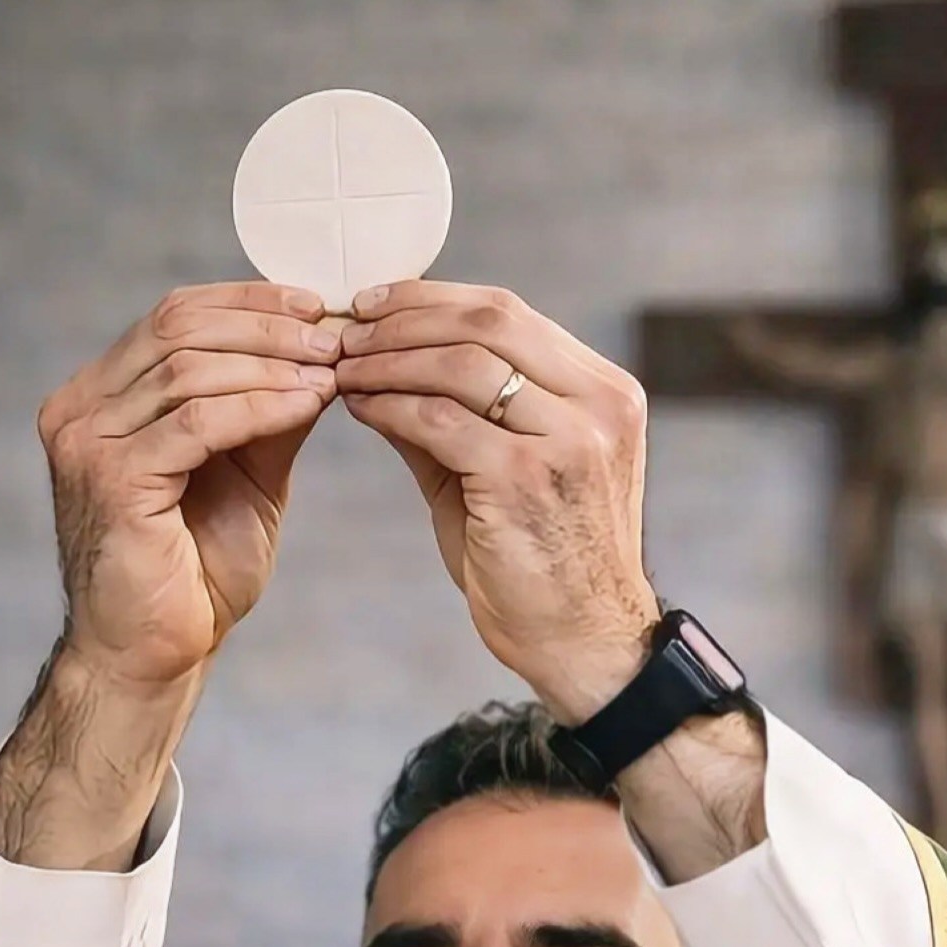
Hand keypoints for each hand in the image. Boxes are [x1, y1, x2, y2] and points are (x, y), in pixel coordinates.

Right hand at [35, 281, 341, 687]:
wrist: (157, 657)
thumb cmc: (194, 575)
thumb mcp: (244, 472)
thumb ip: (266, 410)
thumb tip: (320, 347)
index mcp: (99, 398)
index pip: (173, 316)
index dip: (247, 302)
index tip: (315, 304)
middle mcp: (80, 411)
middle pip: (179, 330)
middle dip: (267, 327)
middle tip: (334, 335)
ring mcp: (88, 443)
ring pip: (190, 371)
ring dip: (273, 364)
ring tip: (332, 369)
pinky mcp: (114, 480)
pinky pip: (197, 422)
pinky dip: (260, 406)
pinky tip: (309, 404)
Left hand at [336, 281, 658, 722]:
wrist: (586, 646)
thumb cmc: (545, 568)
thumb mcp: (511, 476)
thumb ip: (459, 416)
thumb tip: (382, 365)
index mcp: (604, 392)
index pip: (509, 312)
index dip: (432, 300)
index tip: (373, 304)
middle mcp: (597, 405)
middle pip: (488, 320)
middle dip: (404, 316)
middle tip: (345, 327)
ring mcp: (567, 440)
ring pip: (460, 363)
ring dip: (389, 358)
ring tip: (342, 368)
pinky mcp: (526, 478)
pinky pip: (440, 421)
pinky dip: (390, 406)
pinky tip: (359, 408)